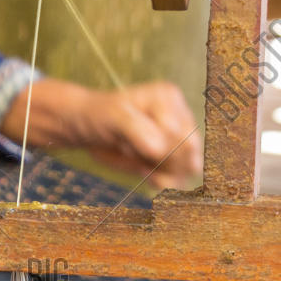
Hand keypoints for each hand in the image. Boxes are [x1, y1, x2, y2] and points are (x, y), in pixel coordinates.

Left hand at [73, 82, 201, 186]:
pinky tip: (144, 172)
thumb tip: (159, 149)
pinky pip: (181, 179)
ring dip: (163, 173)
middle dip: (161, 159)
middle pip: (188, 150)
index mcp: (169, 98)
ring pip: (189, 167)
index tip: (126, 138)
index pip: (176, 132)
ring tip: (140, 164)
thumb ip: (136, 130)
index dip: (153, 144)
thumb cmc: (101, 116)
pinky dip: (164, 182)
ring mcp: (179, 139)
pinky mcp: (174, 159)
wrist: (91, 129)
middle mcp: (180, 116)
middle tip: (131, 150)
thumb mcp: (113, 117)